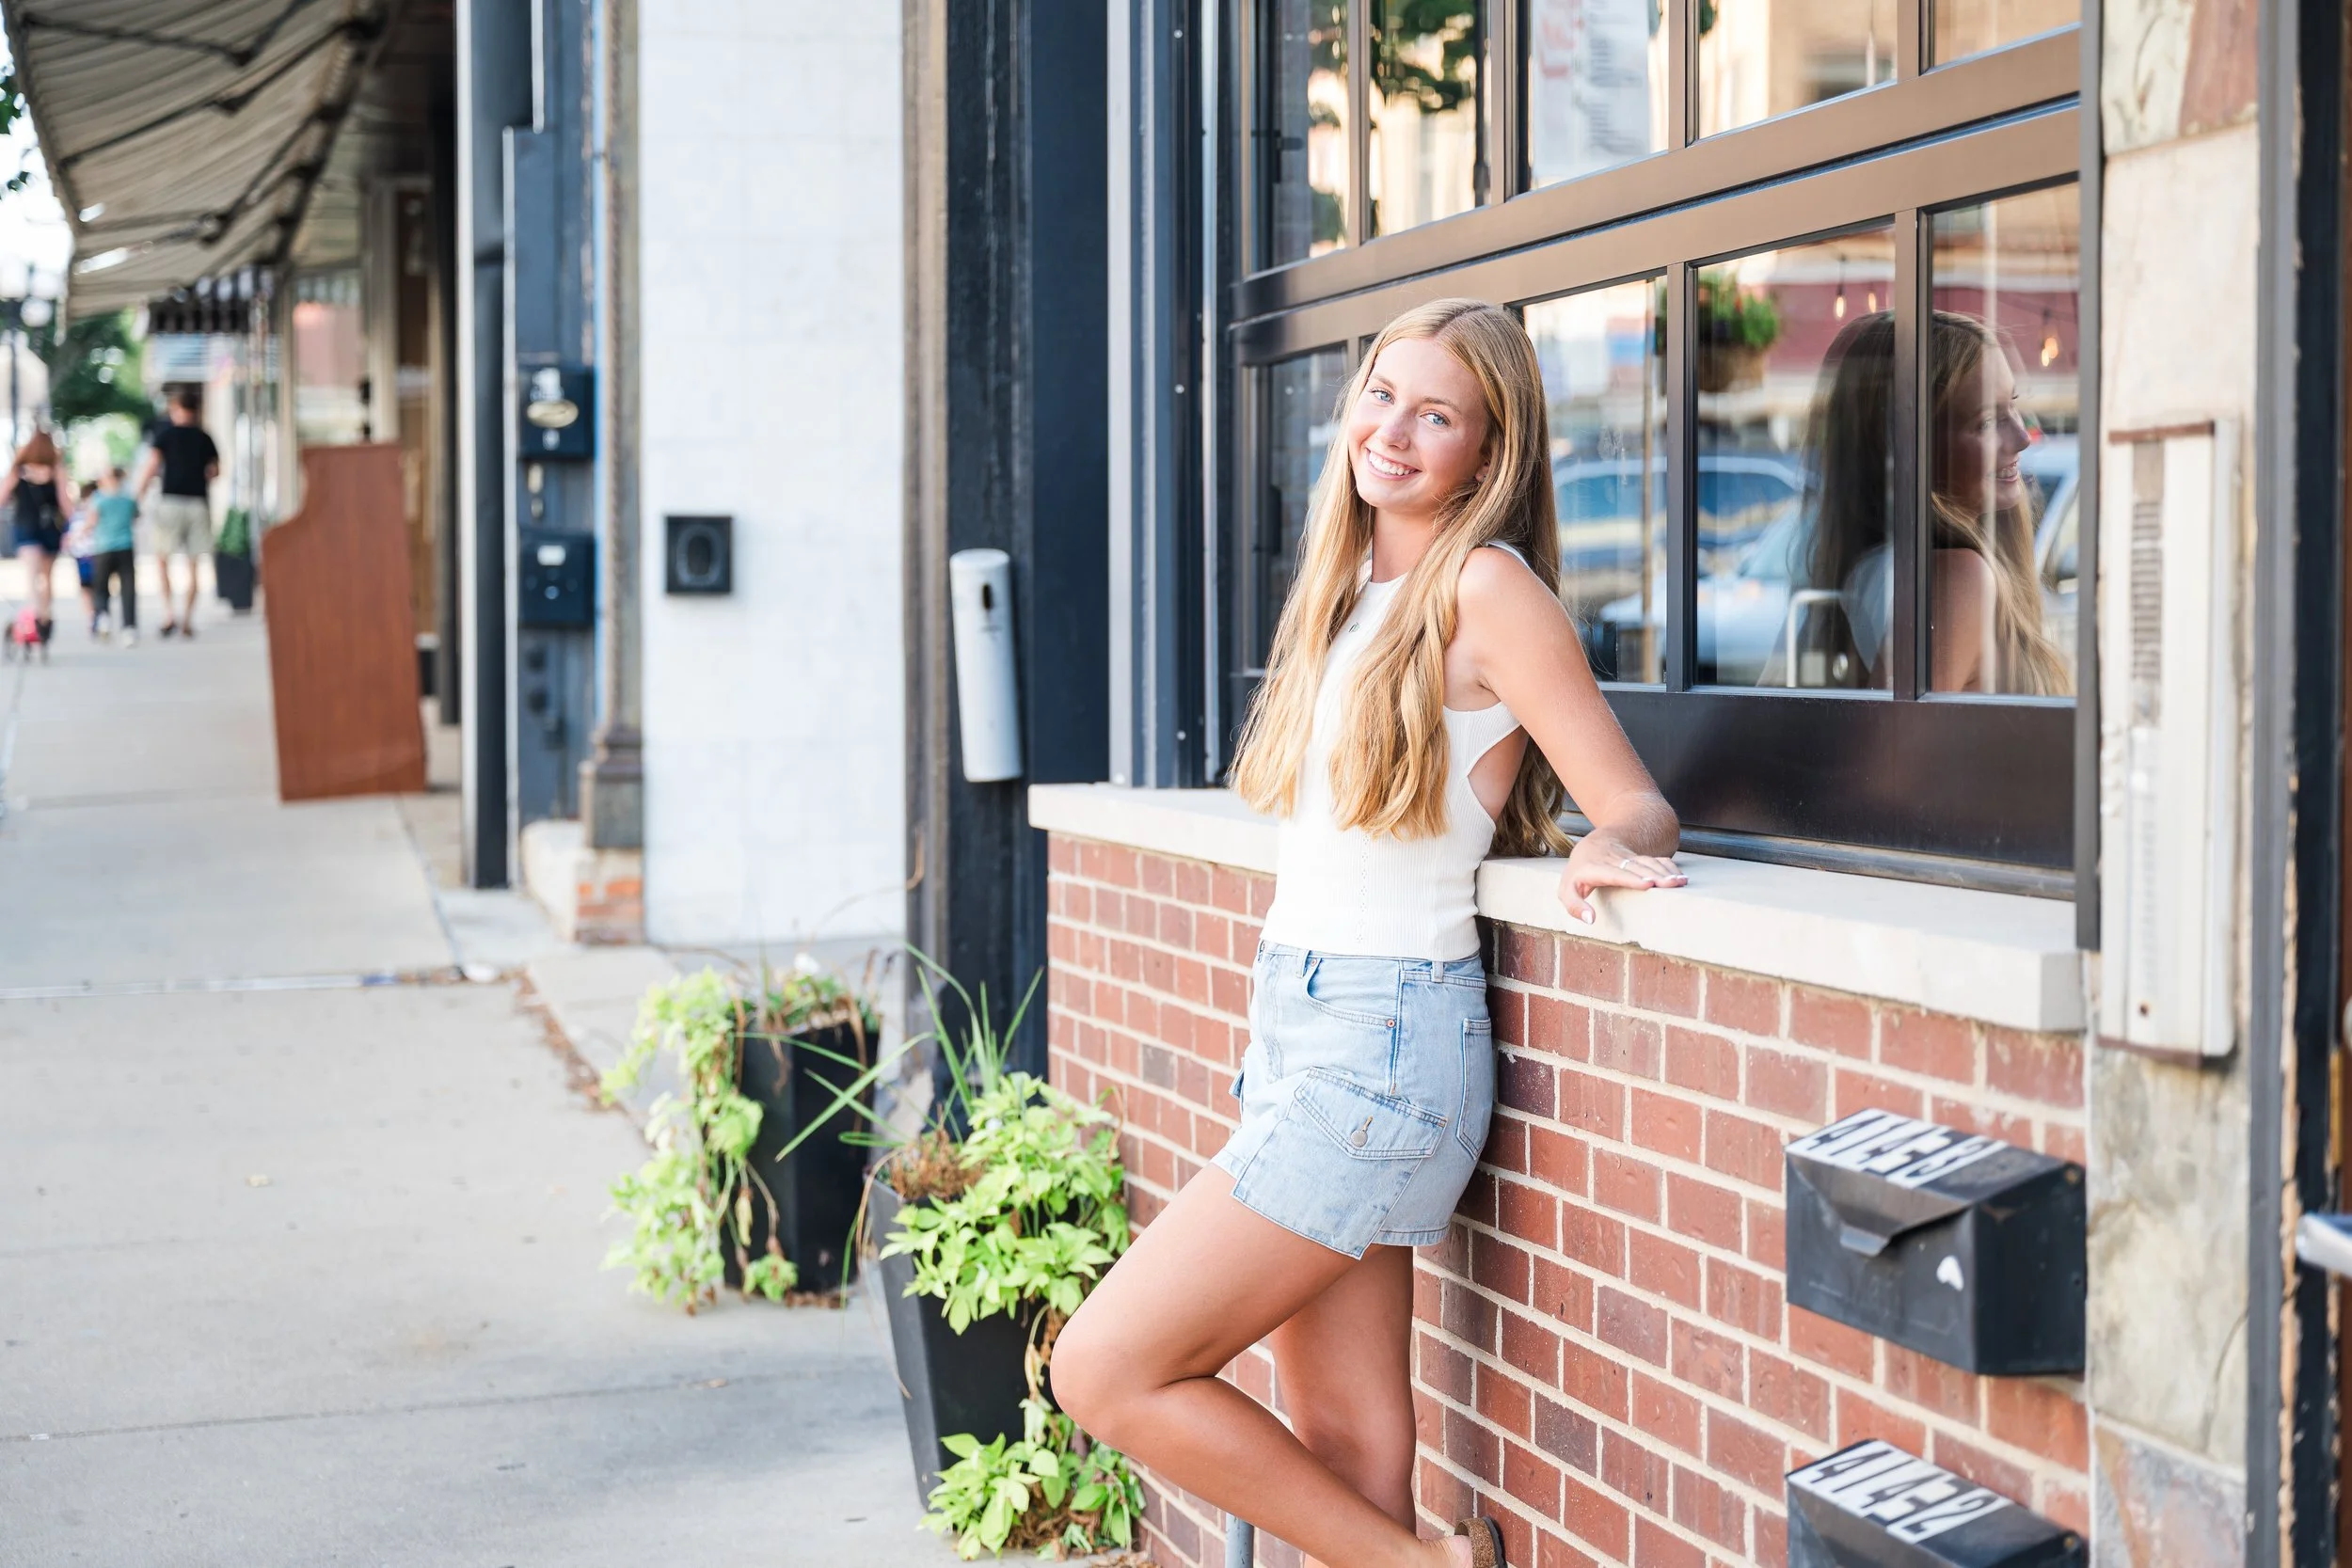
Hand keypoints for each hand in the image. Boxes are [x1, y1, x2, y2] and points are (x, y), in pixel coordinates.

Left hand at [1557, 830, 1686, 925]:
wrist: (1592, 845)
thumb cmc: (1578, 874)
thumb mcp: (1567, 890)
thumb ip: (1574, 905)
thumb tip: (1590, 919)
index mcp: (1594, 868)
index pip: (1614, 872)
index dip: (1631, 877)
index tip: (1648, 884)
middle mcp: (1613, 860)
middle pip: (1636, 867)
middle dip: (1655, 875)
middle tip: (1671, 885)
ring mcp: (1627, 857)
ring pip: (1647, 862)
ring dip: (1665, 872)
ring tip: (1680, 882)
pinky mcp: (1638, 857)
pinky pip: (1654, 859)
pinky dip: (1668, 867)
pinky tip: (1680, 876)